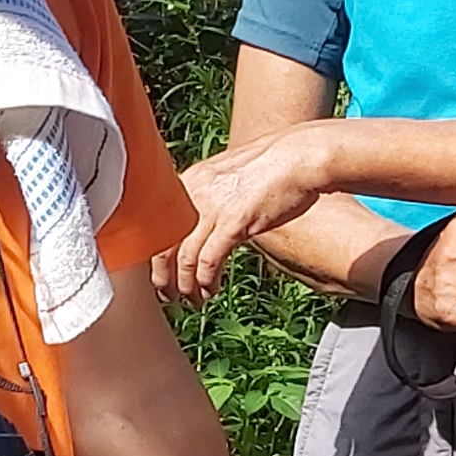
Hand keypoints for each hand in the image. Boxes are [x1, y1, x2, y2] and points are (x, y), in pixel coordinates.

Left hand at [165, 130, 340, 300]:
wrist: (300, 155)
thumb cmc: (273, 164)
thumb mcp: (229, 175)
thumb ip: (210, 194)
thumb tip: (204, 218)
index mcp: (191, 180)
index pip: (158, 223)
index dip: (155, 253)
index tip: (160, 271)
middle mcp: (195, 193)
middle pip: (163, 244)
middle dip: (163, 276)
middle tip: (169, 295)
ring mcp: (213, 208)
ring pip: (184, 258)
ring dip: (185, 285)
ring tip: (192, 299)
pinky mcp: (234, 222)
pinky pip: (209, 261)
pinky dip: (207, 281)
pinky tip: (212, 289)